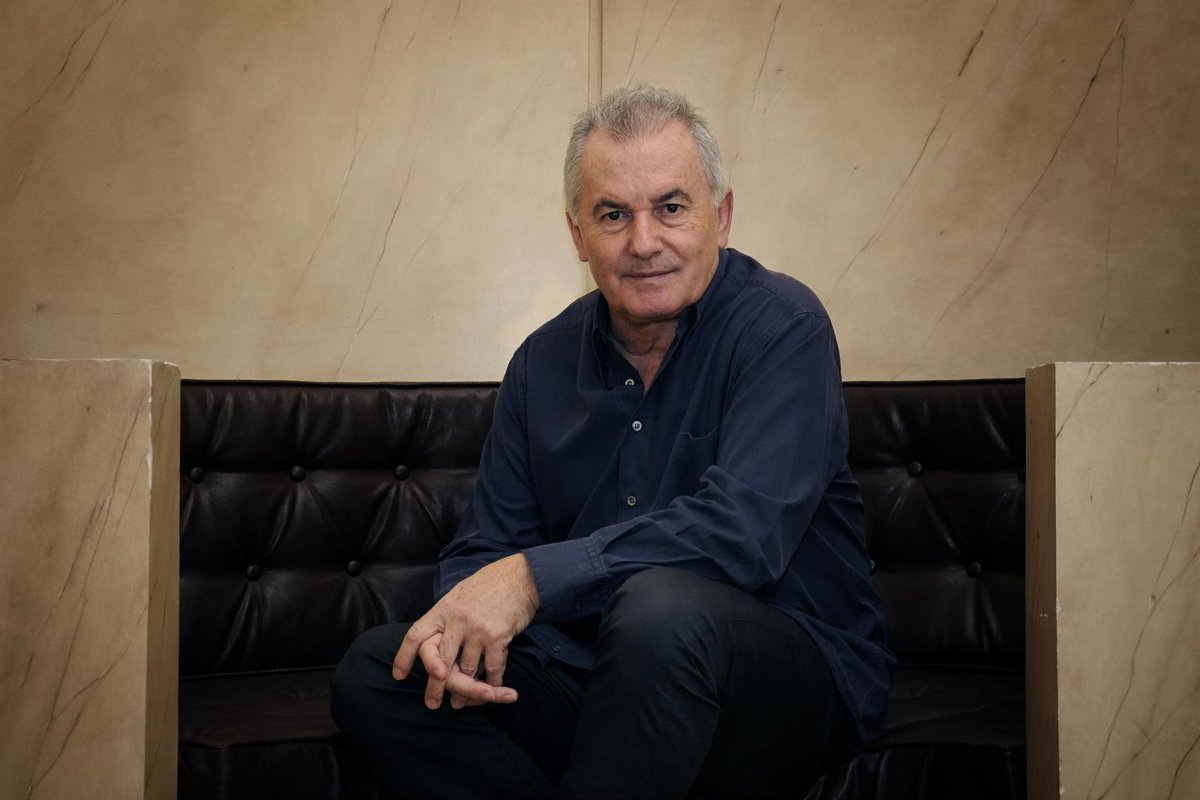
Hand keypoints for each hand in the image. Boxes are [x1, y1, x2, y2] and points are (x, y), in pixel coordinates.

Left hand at [393, 554, 539, 708]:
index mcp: (443, 608)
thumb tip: (434, 637)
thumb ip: (446, 616)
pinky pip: (491, 667)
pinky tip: (493, 686)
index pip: (415, 635)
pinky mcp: (497, 636)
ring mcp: (477, 629)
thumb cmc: (489, 584)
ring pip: (466, 669)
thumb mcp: (459, 594)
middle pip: (439, 661)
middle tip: (432, 704)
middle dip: (435, 687)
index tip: (399, 676)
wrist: (520, 576)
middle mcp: (457, 620)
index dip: (404, 657)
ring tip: (465, 702)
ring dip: (467, 688)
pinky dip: (492, 680)